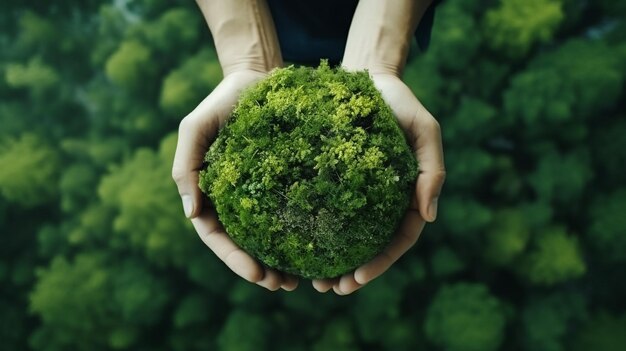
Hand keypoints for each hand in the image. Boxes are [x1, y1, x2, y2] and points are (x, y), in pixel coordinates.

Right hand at [172, 70, 298, 290]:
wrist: (258, 78)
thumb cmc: (222, 100)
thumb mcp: (195, 127)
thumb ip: (186, 165)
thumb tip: (190, 213)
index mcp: (210, 192)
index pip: (216, 236)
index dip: (234, 259)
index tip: (257, 275)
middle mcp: (234, 198)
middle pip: (243, 244)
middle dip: (259, 269)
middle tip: (283, 285)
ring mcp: (260, 192)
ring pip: (268, 236)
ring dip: (280, 261)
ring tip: (301, 281)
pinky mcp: (283, 182)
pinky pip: (290, 213)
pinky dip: (300, 234)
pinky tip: (317, 248)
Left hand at [312, 74, 444, 293]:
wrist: (366, 76)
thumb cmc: (399, 102)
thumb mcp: (424, 129)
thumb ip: (431, 170)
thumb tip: (428, 217)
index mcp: (406, 195)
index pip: (399, 239)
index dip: (381, 263)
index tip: (358, 279)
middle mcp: (382, 200)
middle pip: (371, 246)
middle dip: (355, 273)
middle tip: (331, 290)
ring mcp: (358, 192)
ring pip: (348, 236)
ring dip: (333, 262)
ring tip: (312, 283)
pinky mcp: (334, 180)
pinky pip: (325, 211)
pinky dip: (315, 232)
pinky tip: (296, 246)